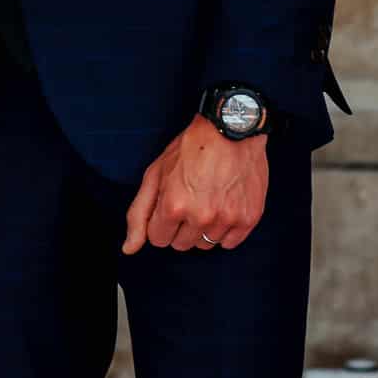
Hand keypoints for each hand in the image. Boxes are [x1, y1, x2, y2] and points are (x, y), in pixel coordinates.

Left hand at [121, 116, 268, 255]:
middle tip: (190, 197)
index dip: (161, 220)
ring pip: (206, 244)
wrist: (230, 129)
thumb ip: (139, 213)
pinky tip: (224, 205)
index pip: (158, 239)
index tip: (170, 202)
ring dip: (204, 227)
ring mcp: (226, 219)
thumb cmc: (190, 148)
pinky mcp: (248, 219)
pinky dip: (225, 229)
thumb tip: (129, 249)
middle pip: (182, 244)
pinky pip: (229, 243)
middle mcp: (201, 217)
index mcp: (173, 206)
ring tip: (208, 198)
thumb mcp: (155, 173)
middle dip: (181, 225)